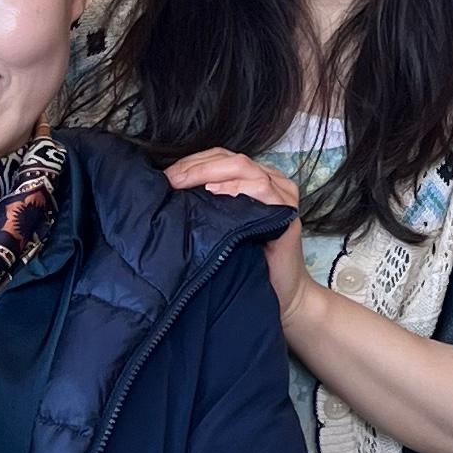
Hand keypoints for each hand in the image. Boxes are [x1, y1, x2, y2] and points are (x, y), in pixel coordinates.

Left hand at [161, 149, 305, 308]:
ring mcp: (282, 196)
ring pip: (244, 167)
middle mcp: (271, 182)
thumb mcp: (223, 227)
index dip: (192, 163)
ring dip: (210, 172)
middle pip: (230, 158)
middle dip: (196, 166)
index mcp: (255, 181)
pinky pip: (261, 188)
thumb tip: (168, 192)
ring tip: (185, 183)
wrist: (283, 295)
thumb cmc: (249, 261)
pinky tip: (214, 192)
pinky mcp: (286, 213)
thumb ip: (208, 206)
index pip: (221, 158)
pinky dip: (236, 187)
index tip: (165, 177)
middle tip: (170, 180)